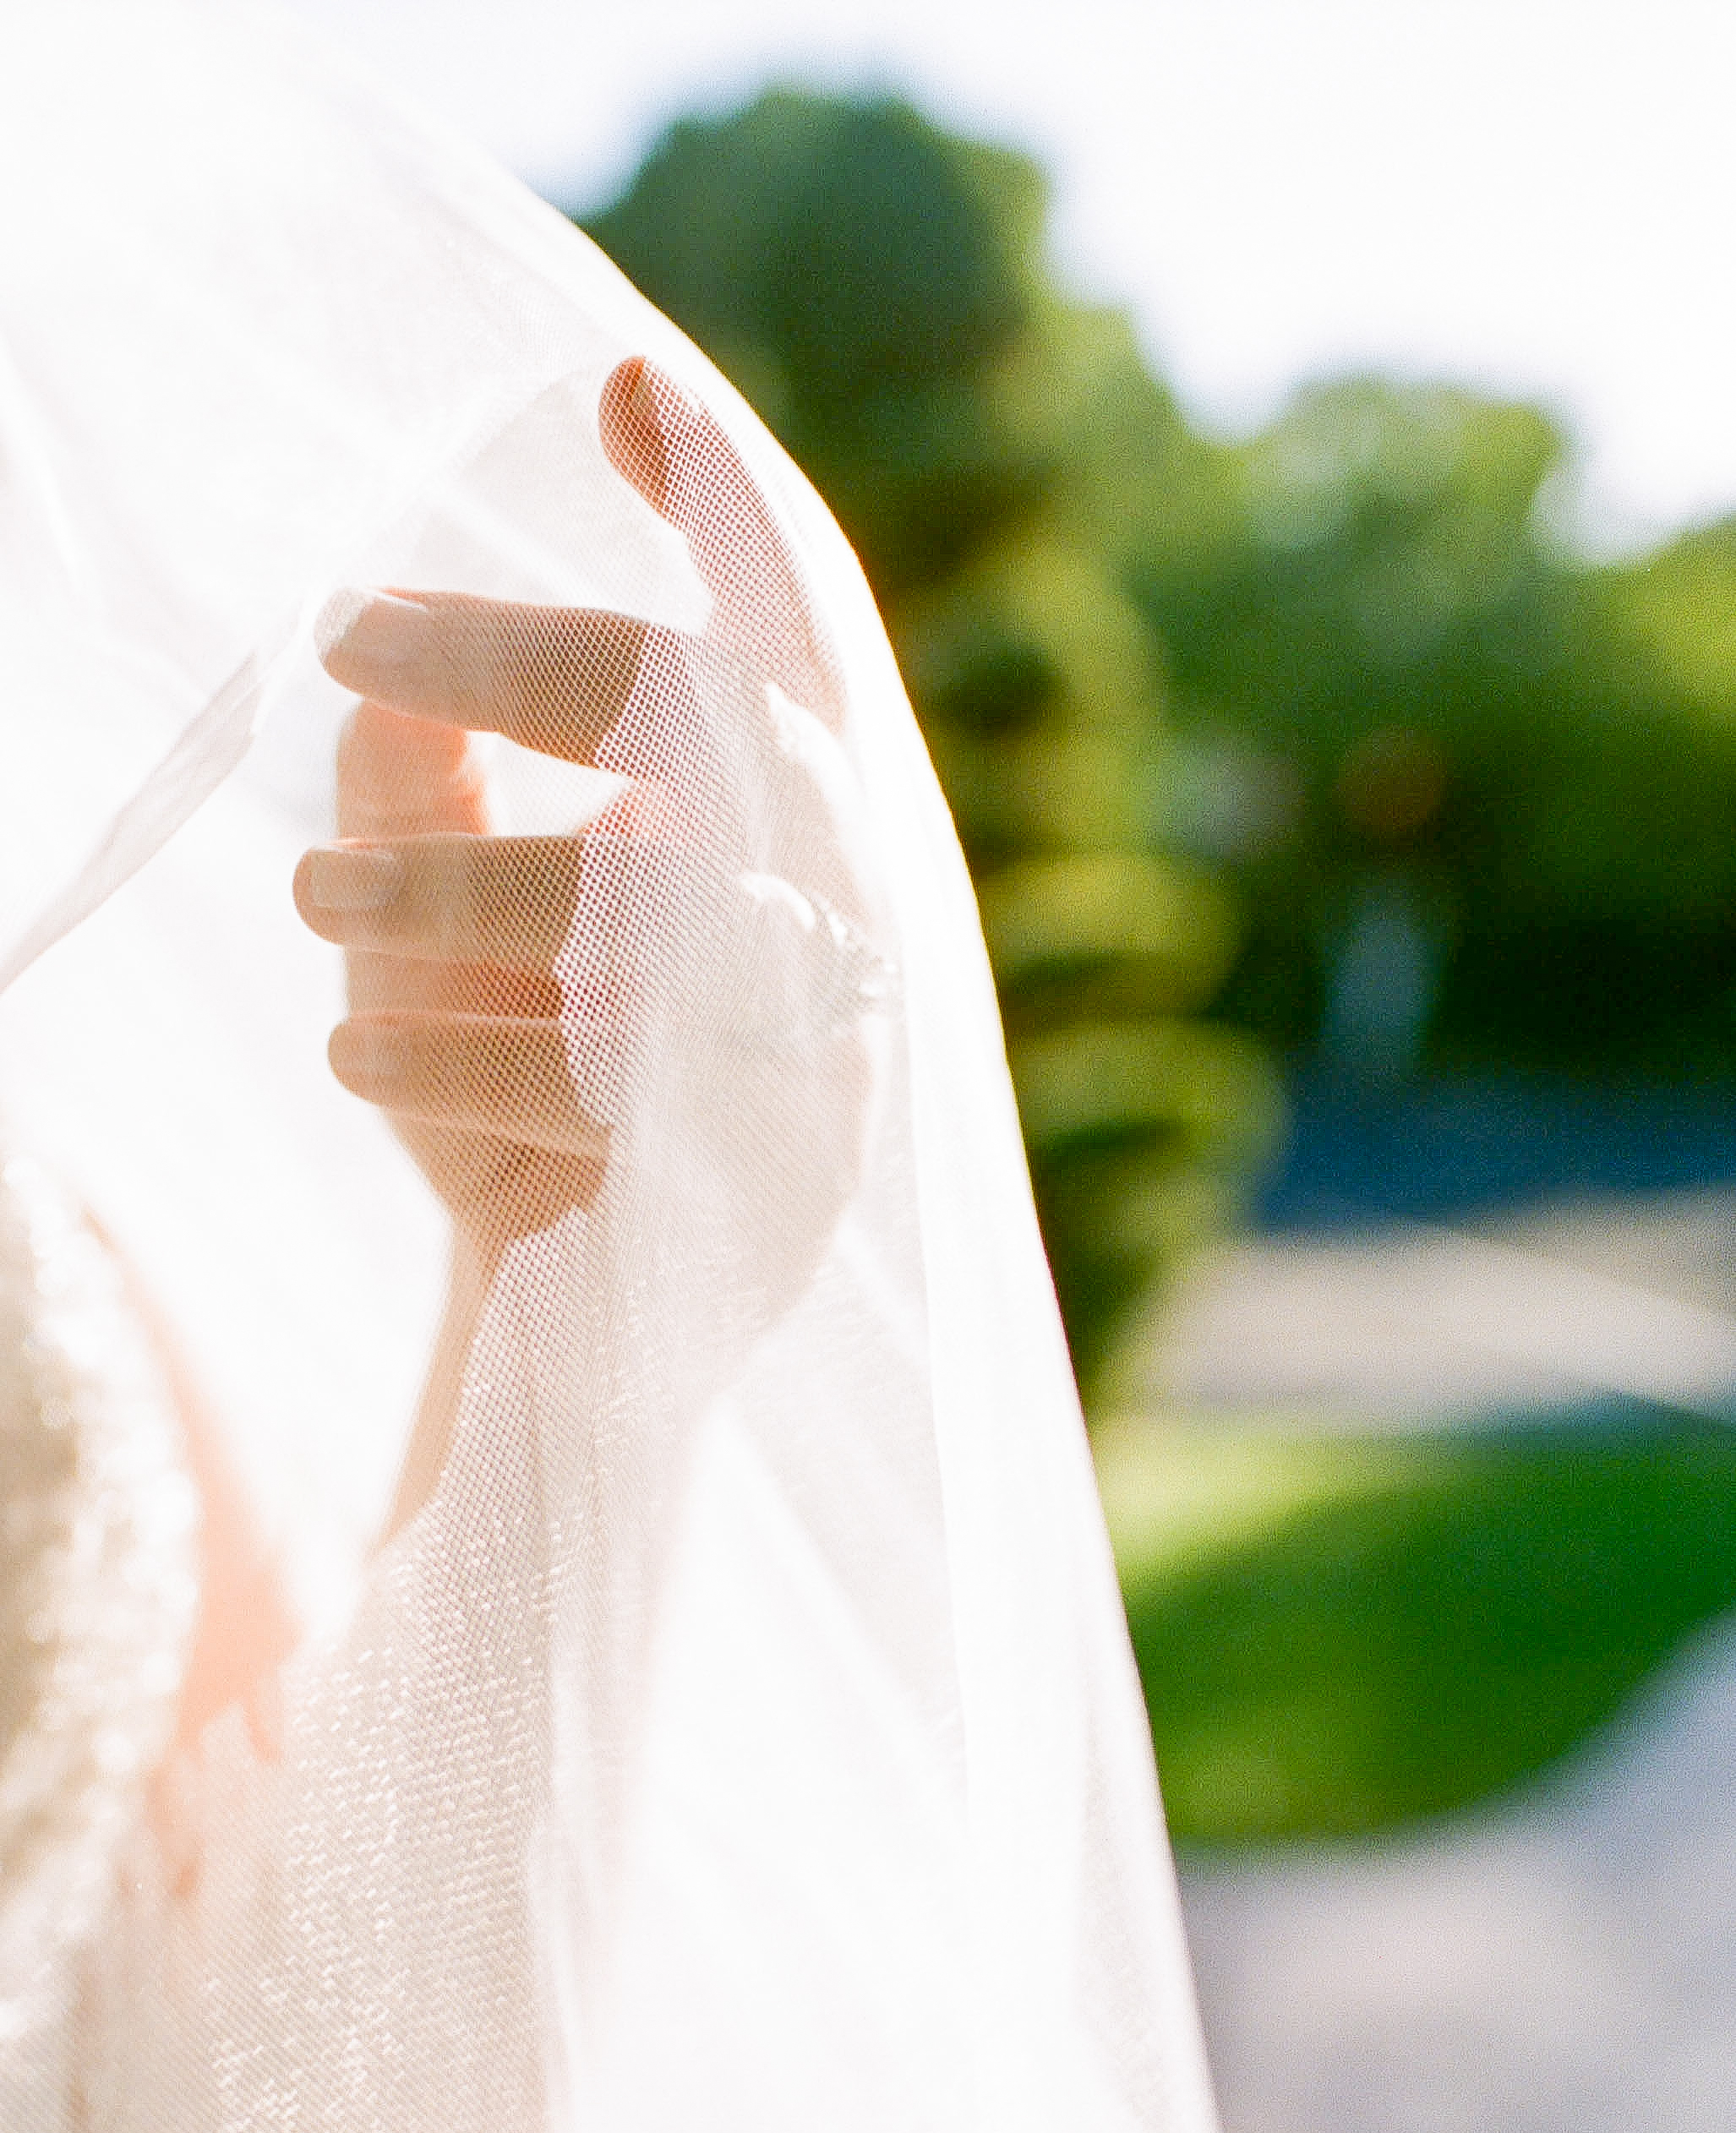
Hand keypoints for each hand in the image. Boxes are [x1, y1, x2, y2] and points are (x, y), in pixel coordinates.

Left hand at [295, 361, 881, 1514]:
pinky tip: (352, 1049)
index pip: (792, 618)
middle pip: (717, 720)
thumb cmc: (520, 1062)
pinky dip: (461, 1051)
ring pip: (661, 907)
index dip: (733, 498)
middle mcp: (844, 891)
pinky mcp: (780, 1168)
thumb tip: (387, 687)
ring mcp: (828, 1032)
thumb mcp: (445, 913)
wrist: (581, 1305)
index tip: (620, 388)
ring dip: (460, 884)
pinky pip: (616, 1083)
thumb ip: (423, 786)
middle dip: (529, 664)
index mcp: (786, 800)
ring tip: (311, 903)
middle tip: (348, 647)